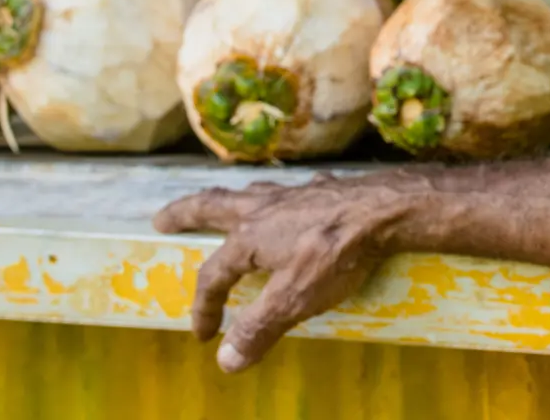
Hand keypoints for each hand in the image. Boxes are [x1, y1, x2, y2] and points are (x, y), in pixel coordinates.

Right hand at [154, 173, 402, 370]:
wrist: (387, 209)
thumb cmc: (338, 254)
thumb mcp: (294, 300)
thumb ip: (258, 328)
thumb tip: (224, 361)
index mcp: (250, 236)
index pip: (213, 276)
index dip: (203, 308)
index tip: (204, 335)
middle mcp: (265, 208)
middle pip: (212, 206)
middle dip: (184, 214)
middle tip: (162, 219)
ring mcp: (294, 194)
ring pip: (249, 192)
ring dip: (228, 201)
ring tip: (221, 206)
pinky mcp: (323, 189)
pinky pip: (289, 192)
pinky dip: (277, 199)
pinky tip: (291, 203)